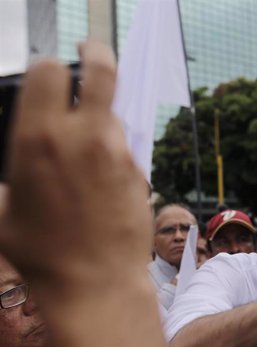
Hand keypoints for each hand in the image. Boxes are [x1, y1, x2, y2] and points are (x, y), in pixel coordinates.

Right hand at [0, 41, 150, 297]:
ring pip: (113, 115)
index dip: (50, 67)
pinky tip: (101, 183)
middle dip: (97, 53)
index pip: (50, 70)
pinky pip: (124, 150)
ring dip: (100, 120)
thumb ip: (5, 181)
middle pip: (102, 70)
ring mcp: (118, 152)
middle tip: (92, 51)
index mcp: (39, 137)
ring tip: (86, 151)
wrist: (95, 282)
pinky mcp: (140, 171)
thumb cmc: (41, 252)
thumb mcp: (3, 212)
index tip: (52, 71)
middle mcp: (84, 136)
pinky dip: (113, 154)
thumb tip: (11, 175)